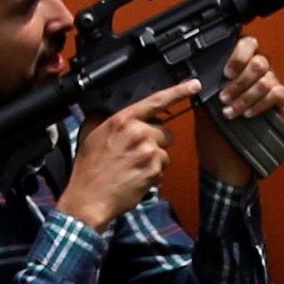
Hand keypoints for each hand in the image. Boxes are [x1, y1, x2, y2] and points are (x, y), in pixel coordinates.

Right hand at [57, 97, 172, 232]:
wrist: (89, 198)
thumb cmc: (89, 168)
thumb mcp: (89, 133)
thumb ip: (103, 116)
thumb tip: (108, 109)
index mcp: (123, 120)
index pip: (156, 100)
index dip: (178, 91)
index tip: (194, 84)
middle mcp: (139, 133)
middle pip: (164, 132)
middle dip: (154, 141)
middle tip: (134, 153)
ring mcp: (149, 152)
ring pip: (164, 152)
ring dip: (153, 160)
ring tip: (132, 167)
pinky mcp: (155, 171)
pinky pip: (162, 169)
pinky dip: (151, 175)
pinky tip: (135, 178)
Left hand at [207, 35, 283, 135]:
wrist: (238, 118)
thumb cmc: (224, 95)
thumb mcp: (213, 83)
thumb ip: (208, 76)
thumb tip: (192, 78)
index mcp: (245, 53)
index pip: (248, 43)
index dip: (238, 58)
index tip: (226, 74)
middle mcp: (261, 61)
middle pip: (259, 64)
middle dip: (239, 83)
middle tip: (224, 97)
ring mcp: (273, 76)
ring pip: (265, 82)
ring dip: (245, 98)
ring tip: (231, 110)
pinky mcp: (280, 93)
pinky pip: (277, 94)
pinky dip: (260, 105)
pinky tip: (248, 113)